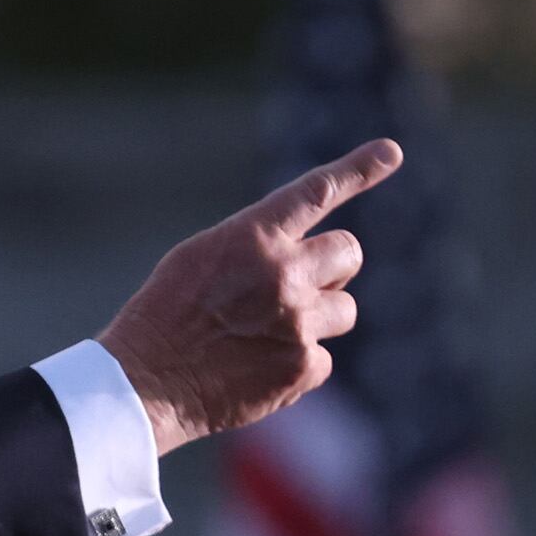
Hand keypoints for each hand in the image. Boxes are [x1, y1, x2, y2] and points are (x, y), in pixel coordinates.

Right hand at [95, 138, 402, 453]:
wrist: (144, 383)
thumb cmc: (163, 317)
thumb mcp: (200, 258)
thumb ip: (256, 246)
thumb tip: (303, 253)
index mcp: (253, 237)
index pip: (317, 191)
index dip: (359, 168)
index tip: (391, 151)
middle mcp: (284, 272)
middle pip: (348, 252)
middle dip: (330, 268)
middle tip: (296, 287)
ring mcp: (298, 321)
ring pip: (344, 308)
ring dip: (317, 318)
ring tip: (267, 335)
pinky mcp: (302, 367)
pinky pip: (324, 358)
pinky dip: (298, 364)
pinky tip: (258, 369)